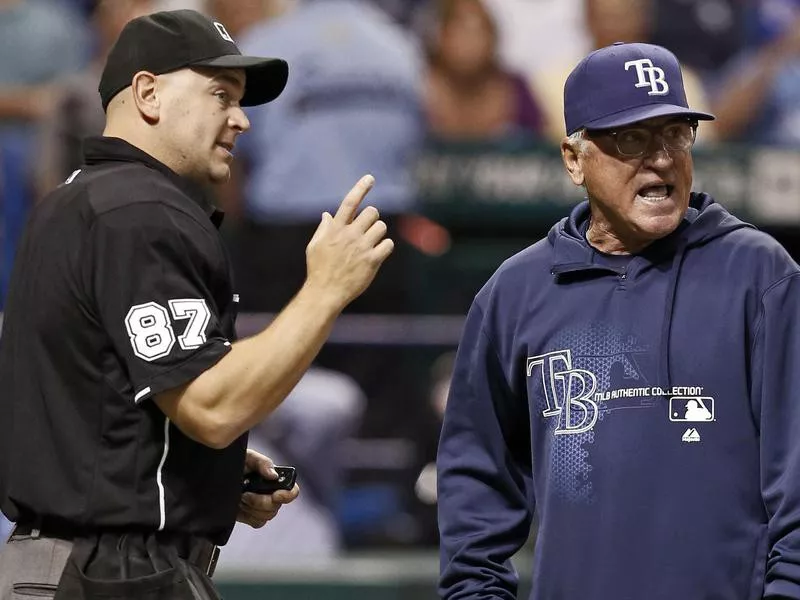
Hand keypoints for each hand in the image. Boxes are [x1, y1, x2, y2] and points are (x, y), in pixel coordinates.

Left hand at [236, 449, 299, 528]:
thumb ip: (262, 463)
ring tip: (241, 496)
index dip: (287, 495)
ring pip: (266, 516)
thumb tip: (274, 475)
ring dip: (251, 507)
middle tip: (246, 493)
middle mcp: (272, 494)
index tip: (276, 495)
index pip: (292, 491)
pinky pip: (257, 522)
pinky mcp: (252, 517)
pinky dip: (248, 515)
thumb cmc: (236, 462)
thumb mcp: (248, 457)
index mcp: (275, 479)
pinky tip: (239, 505)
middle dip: (261, 501)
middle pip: (276, 506)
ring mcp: (262, 507)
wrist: (218, 474)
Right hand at [304, 175, 394, 311]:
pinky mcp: (372, 260)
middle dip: (372, 218)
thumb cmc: (318, 269)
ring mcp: (361, 247)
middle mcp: (349, 235)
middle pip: (372, 212)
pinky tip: (376, 254)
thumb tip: (328, 214)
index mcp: (335, 229)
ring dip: (379, 233)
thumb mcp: (314, 246)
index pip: (350, 203)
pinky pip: (388, 244)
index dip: (360, 188)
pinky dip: (385, 247)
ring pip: (381, 227)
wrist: (325, 292)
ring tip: (370, 244)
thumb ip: (323, 229)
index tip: (370, 178)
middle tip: (367, 229)